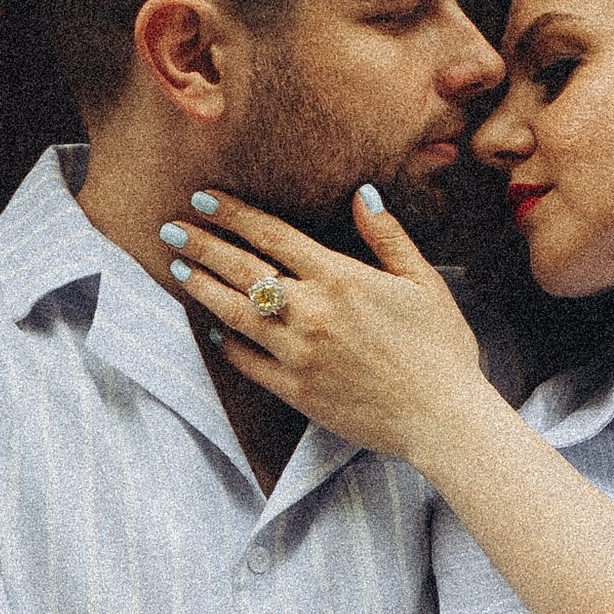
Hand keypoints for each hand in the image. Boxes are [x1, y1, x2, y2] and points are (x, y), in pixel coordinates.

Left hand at [159, 186, 484, 463]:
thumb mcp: (424, 282)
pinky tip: (216, 332)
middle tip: (171, 229)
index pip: (272, 235)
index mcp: (340, 278)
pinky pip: (248, 362)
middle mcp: (311, 311)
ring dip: (202, 288)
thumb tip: (363, 195)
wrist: (443, 417)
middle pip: (241, 269)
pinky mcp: (295, 390)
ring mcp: (298, 353)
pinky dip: (228, 344)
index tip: (204, 199)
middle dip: (201, 244)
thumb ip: (388, 237)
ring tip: (178, 270)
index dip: (234, 214)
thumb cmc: (442, 348)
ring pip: (234, 313)